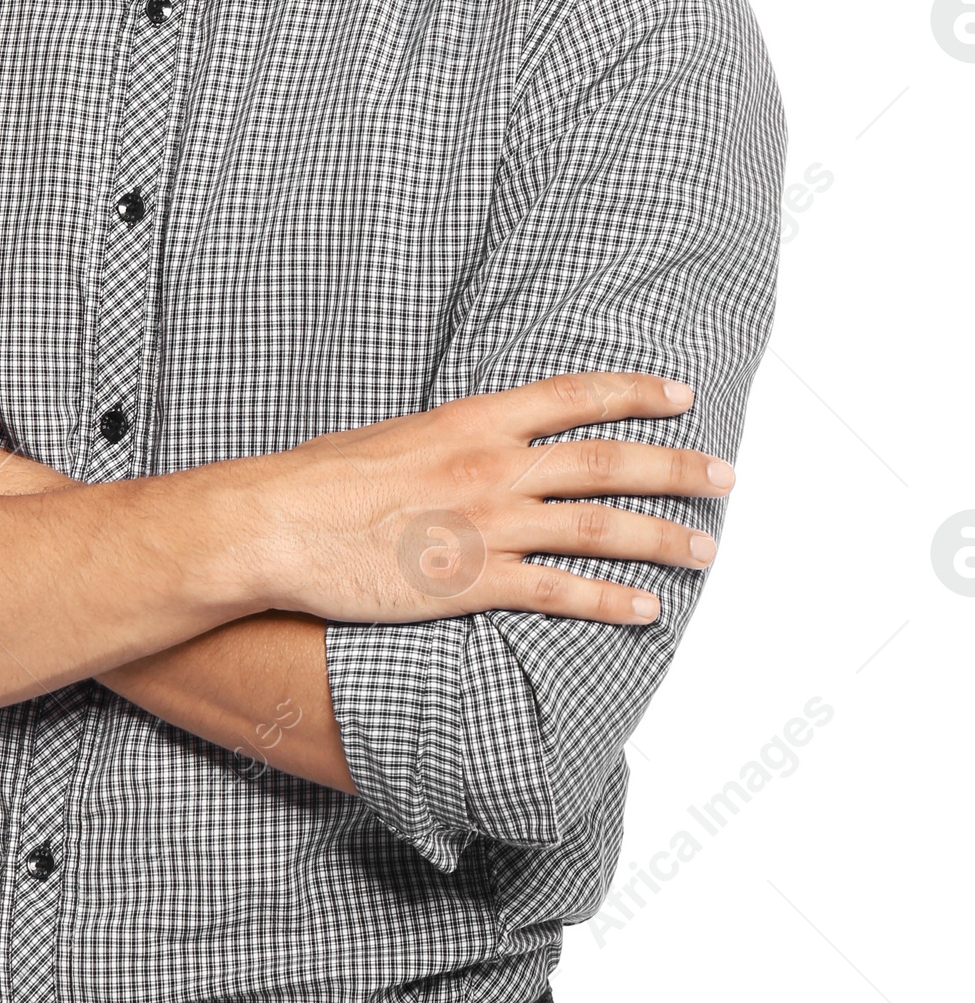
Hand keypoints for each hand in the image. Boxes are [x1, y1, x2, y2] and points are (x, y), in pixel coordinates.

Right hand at [245, 370, 731, 627]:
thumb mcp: (393, 438)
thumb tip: (478, 447)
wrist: (275, 524)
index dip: (636, 393)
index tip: (681, 394)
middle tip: (727, 475)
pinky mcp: (471, 583)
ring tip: (707, 548)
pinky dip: (610, 601)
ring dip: (664, 537)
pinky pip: (559, 594)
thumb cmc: (318, 482)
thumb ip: (449, 443)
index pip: (575, 396)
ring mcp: (487, 526)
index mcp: (472, 420)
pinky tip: (647, 610)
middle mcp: (493, 466)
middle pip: (609, 461)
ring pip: (600, 527)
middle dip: (678, 467)